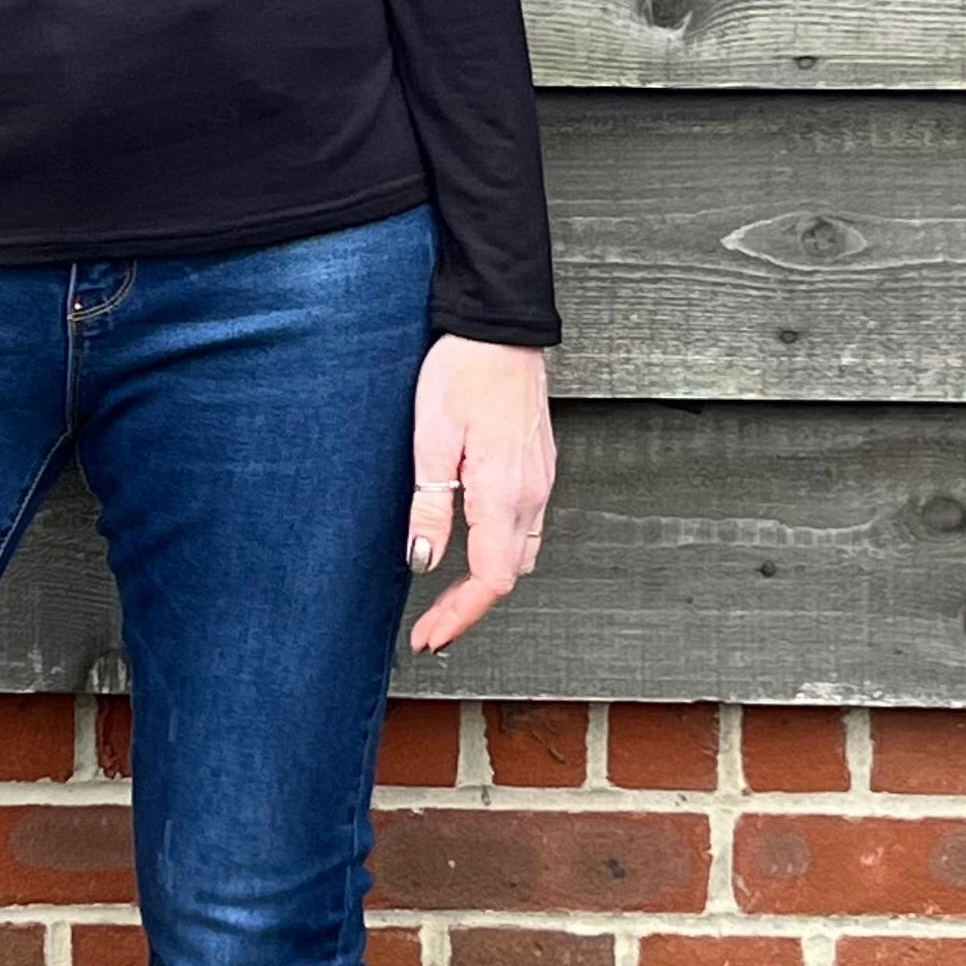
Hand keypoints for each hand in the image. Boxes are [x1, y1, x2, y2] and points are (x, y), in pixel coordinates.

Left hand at [402, 337, 554, 654]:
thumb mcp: (432, 442)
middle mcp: (533, 493)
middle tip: (432, 627)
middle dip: (470, 608)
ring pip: (521, 553)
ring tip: (449, 598)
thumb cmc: (465, 371)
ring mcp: (541, 480)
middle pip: (508, 575)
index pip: (490, 581)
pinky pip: (526, 526)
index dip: (459, 617)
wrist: (500, 328)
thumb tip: (424, 562)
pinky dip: (501, 552)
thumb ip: (431, 509)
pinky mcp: (539, 467)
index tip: (429, 638)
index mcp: (506, 494)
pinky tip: (475, 548)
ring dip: (487, 582)